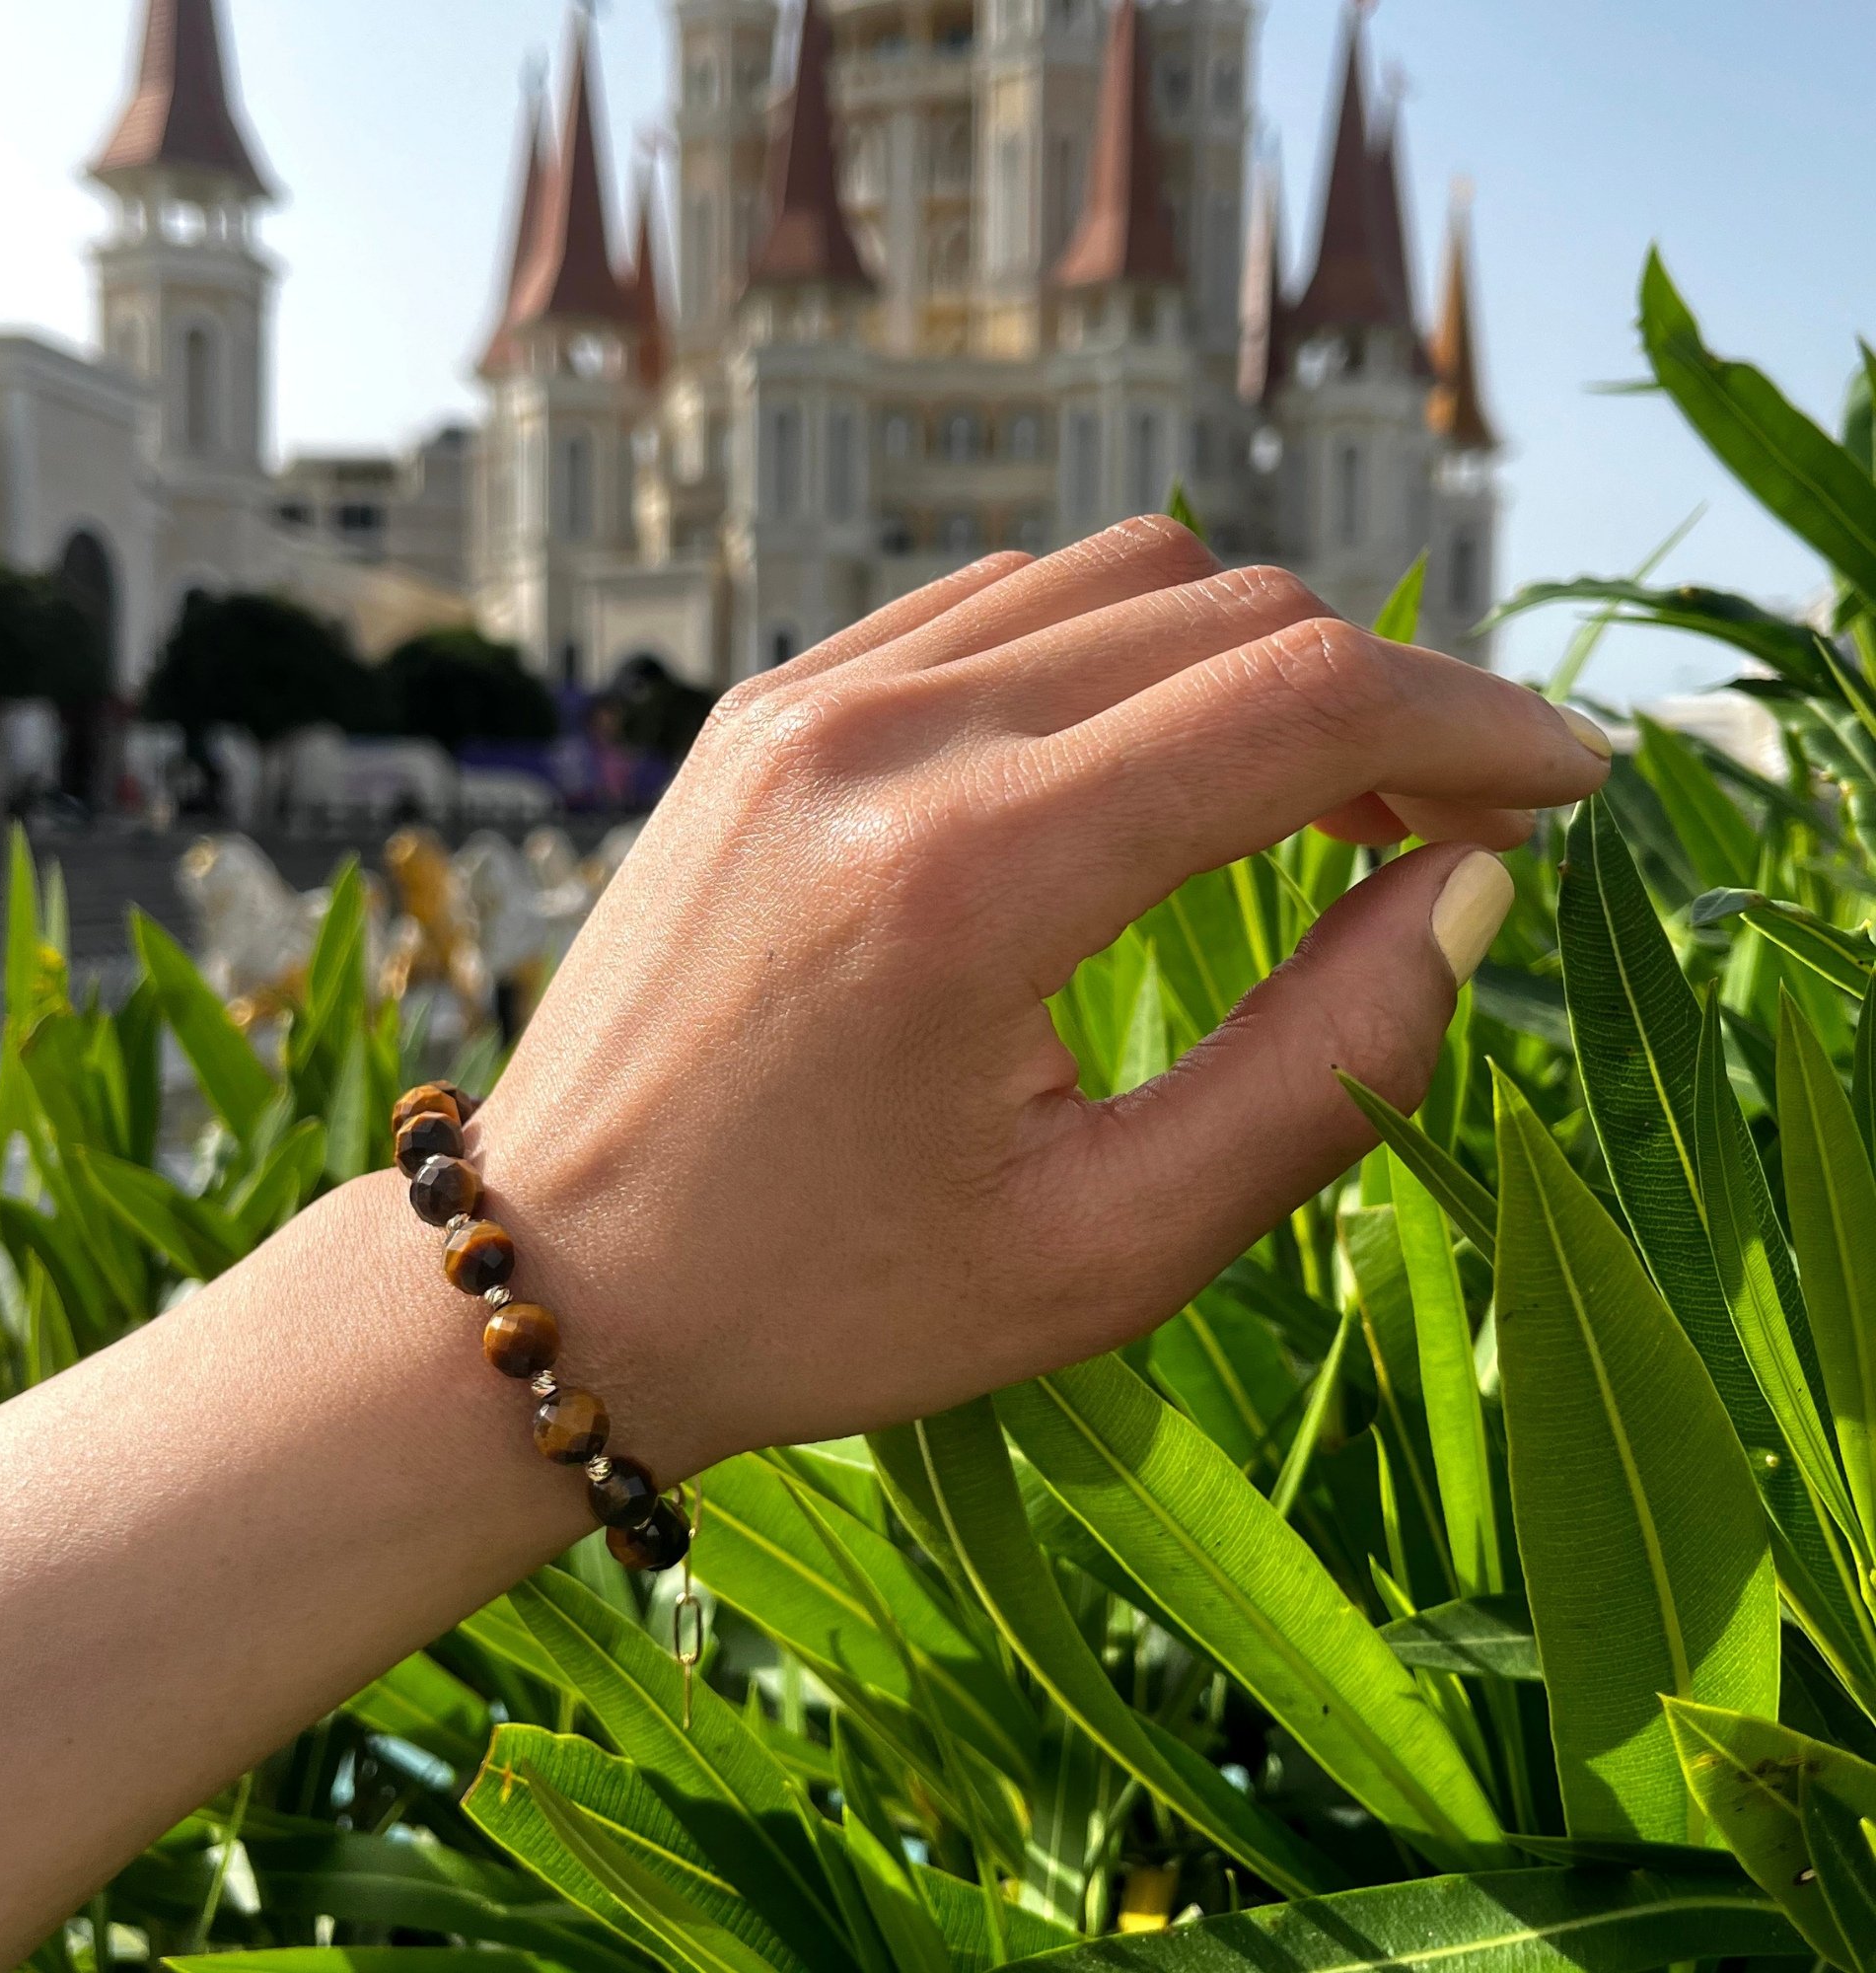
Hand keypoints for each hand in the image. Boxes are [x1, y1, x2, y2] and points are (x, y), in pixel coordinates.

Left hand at [478, 518, 1610, 1480]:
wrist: (560, 1273)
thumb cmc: (826, 1298)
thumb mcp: (1107, 1249)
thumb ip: (1324, 1065)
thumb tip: (1467, 890)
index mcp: (972, 877)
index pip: (1302, 705)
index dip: (1478, 726)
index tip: (1567, 787)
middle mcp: (884, 736)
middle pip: (1228, 614)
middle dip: (1386, 702)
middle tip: (1452, 826)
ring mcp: (808, 698)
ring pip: (1120, 578)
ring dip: (1258, 662)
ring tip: (1315, 797)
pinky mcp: (768, 705)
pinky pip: (998, 606)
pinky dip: (1122, 652)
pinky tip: (1149, 765)